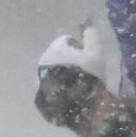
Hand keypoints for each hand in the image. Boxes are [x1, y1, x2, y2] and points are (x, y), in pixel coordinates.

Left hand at [36, 21, 111, 135]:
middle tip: (86, 74)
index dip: (81, 48)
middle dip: (70, 63)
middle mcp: (41, 65)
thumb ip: (92, 36)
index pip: (66, 42)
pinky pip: (51, 92)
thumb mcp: (96, 53)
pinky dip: (60, 93)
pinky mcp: (40, 102)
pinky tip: (73, 99)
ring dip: (64, 78)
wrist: (84, 110)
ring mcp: (38, 84)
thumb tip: (88, 27)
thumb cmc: (90, 78)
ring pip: (54, 75)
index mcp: (52, 51)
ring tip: (80, 88)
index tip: (90, 58)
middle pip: (58, 59)